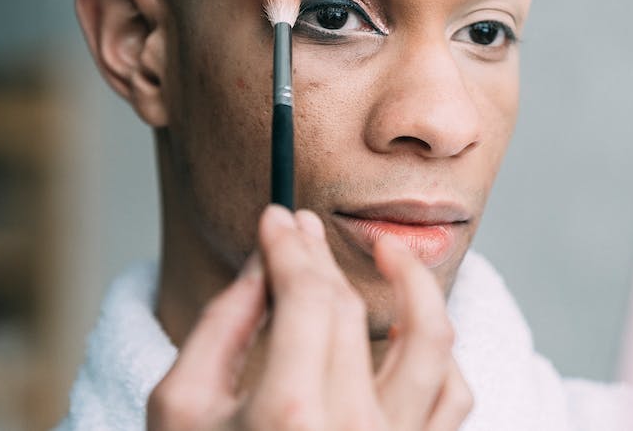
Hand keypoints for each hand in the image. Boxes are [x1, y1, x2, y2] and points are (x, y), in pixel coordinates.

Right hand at [146, 205, 472, 429]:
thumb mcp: (179, 408)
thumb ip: (221, 328)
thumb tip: (262, 263)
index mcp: (288, 416)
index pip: (307, 297)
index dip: (291, 248)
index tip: (277, 221)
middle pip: (352, 311)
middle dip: (325, 258)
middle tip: (304, 232)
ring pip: (432, 345)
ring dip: (417, 287)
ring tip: (392, 253)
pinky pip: (452, 398)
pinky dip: (439, 356)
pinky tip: (411, 332)